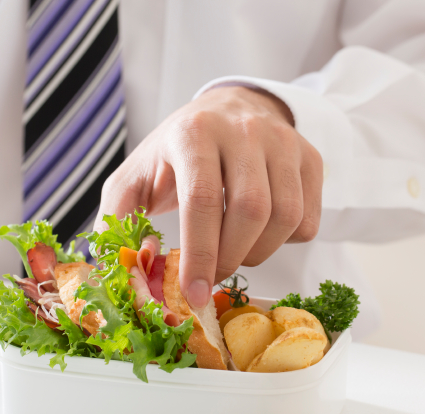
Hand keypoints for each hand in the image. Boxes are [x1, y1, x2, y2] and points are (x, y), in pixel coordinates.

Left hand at [97, 86, 322, 308]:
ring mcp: (284, 142)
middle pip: (251, 211)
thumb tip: (113, 265)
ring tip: (233, 253)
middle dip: (231, 258)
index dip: (199, 254)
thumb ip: (116, 217)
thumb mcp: (134, 175)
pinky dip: (285, 241)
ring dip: (258, 253)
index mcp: (193, 133)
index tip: (193, 293)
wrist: (227, 109)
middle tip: (211, 276)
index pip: (202, 200)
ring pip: (285, 217)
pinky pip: (309, 218)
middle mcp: (243, 131)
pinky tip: (260, 233)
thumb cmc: (176, 153)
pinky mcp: (311, 158)